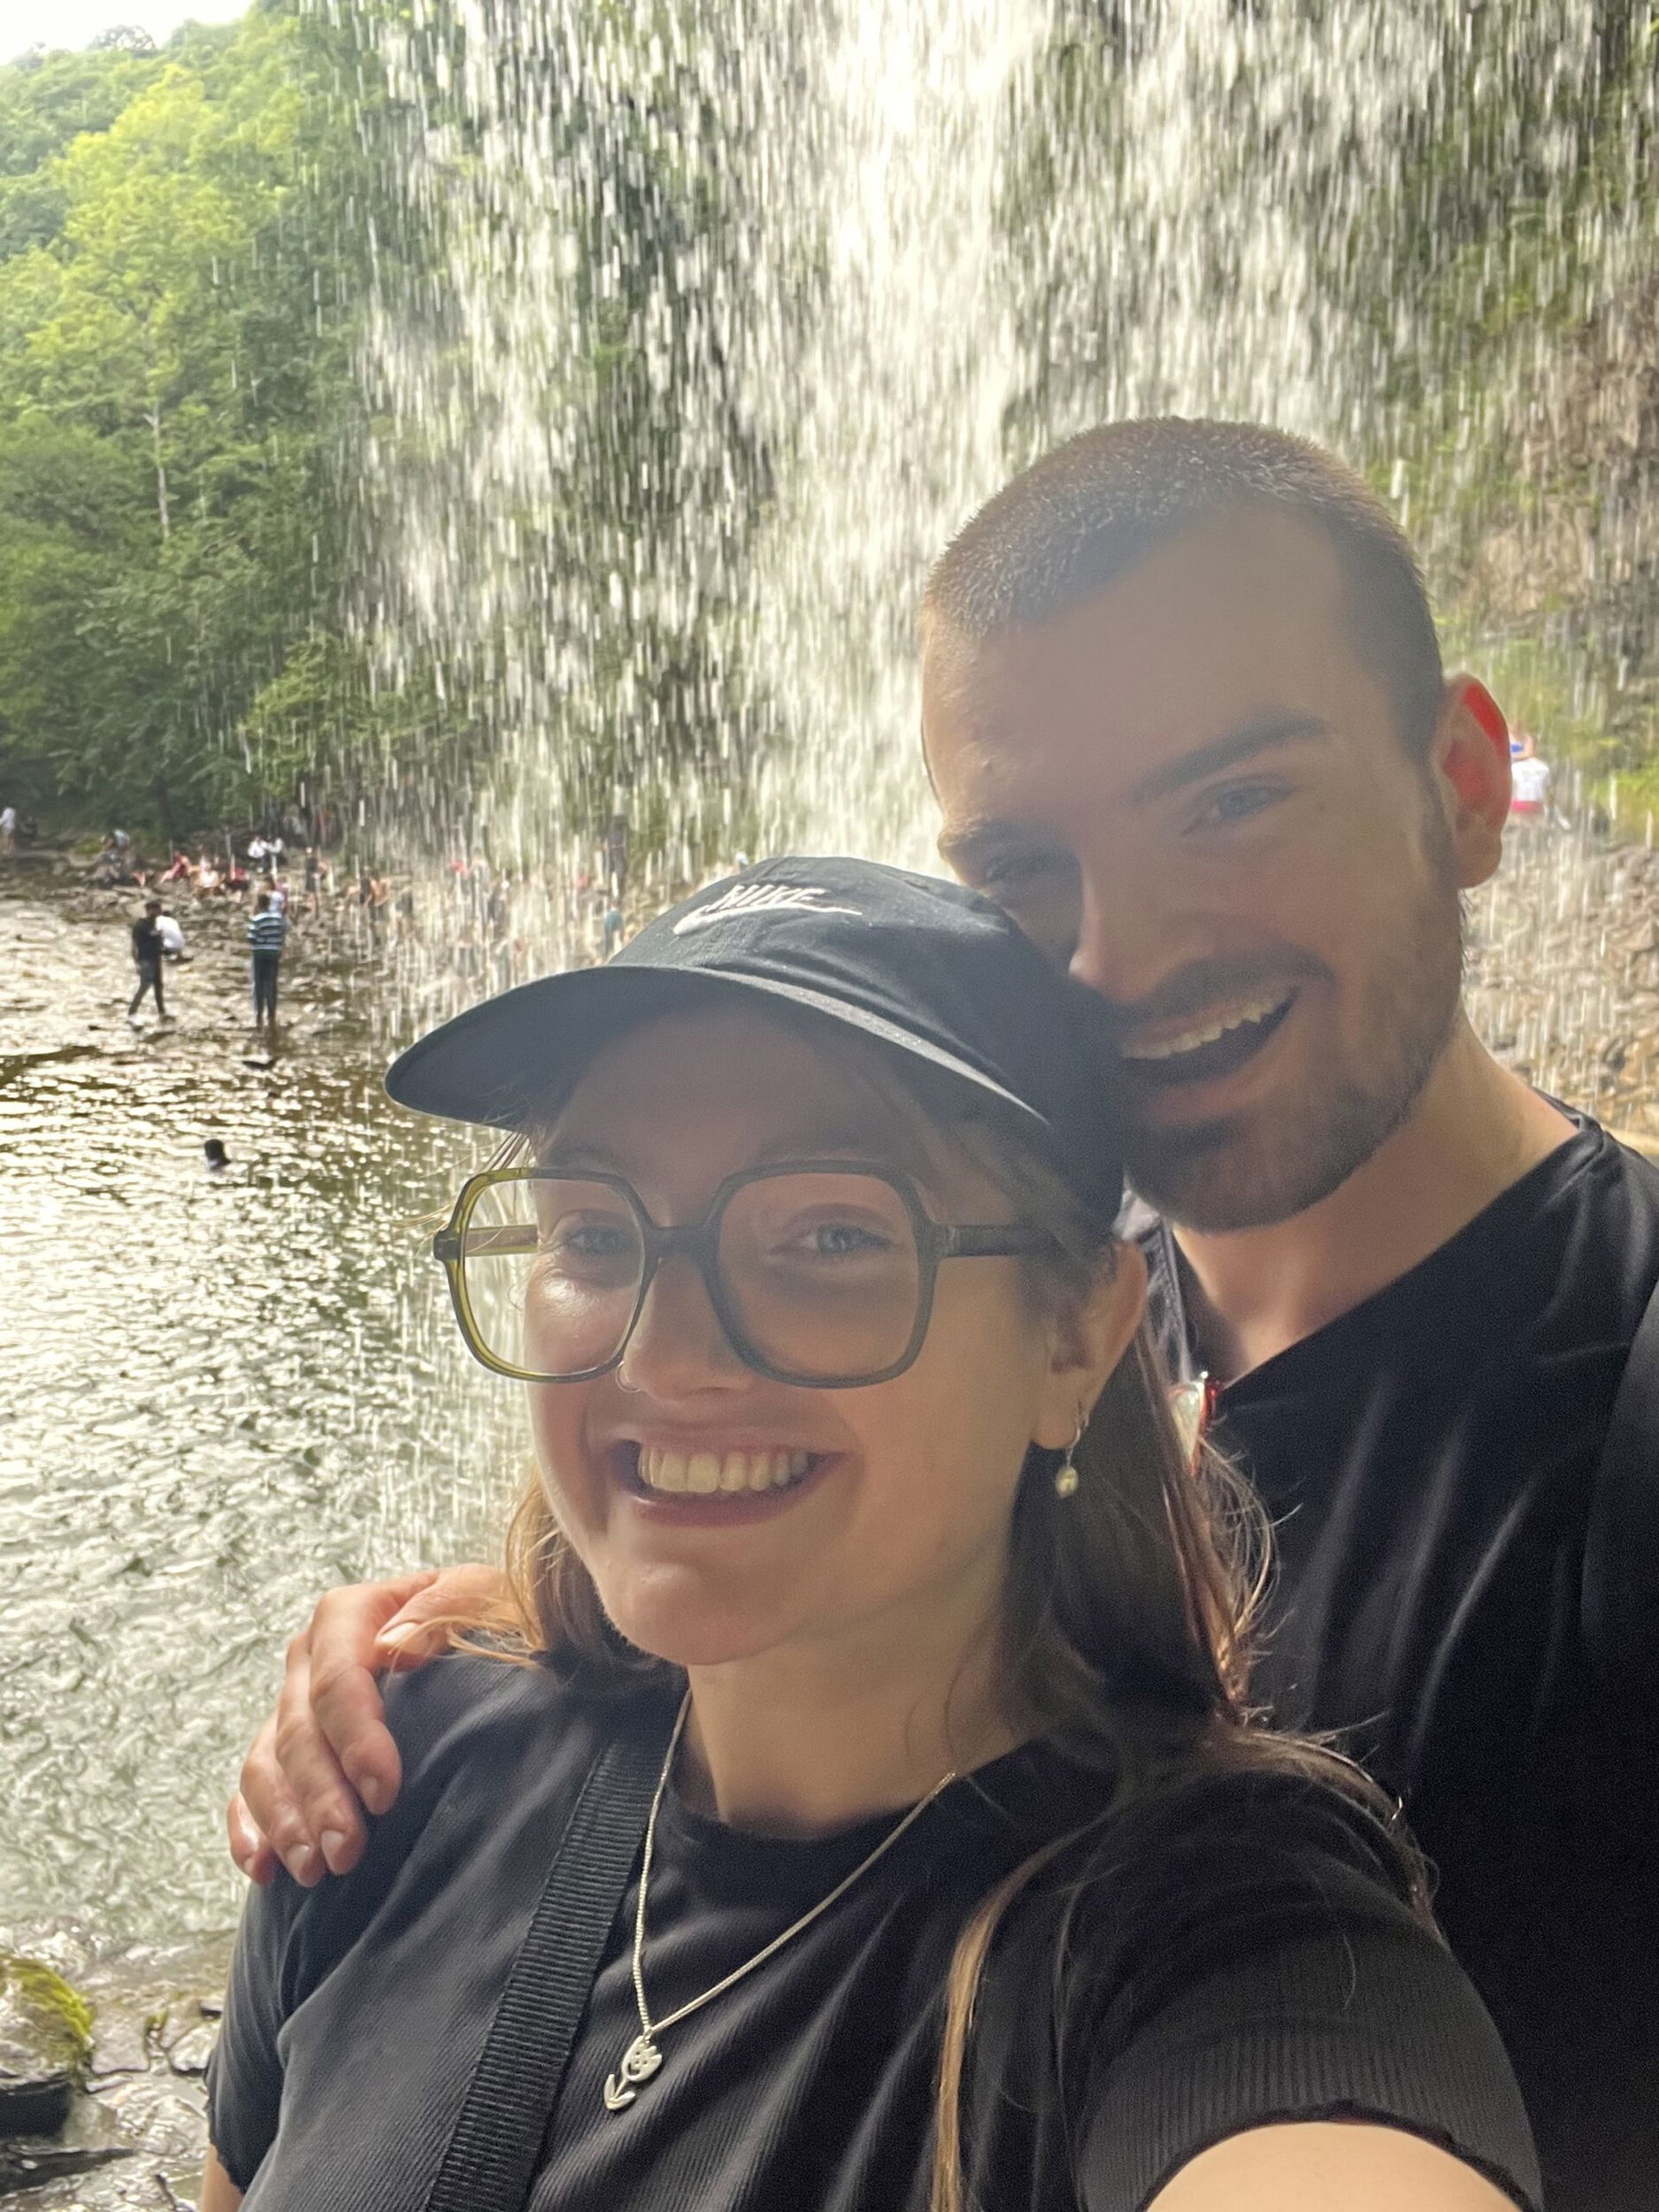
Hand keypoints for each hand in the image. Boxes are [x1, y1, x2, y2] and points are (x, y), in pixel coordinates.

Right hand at [226, 1564, 505, 1885]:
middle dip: (320, 1797)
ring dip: (284, 1822)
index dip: (355, 1738)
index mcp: (349, 1616)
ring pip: (267, 1765)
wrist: (472, 1631)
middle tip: (346, 1852)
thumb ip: (442, 1608)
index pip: (339, 1679)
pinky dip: (250, 1829)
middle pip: (299, 1732)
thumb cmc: (480, 1616)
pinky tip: (266, 1868)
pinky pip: (250, 1788)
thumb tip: (397, 1646)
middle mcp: (308, 1659)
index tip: (383, 1793)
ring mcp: (289, 1704)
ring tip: (313, 1870)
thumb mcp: (478, 1596)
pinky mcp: (281, 1746)